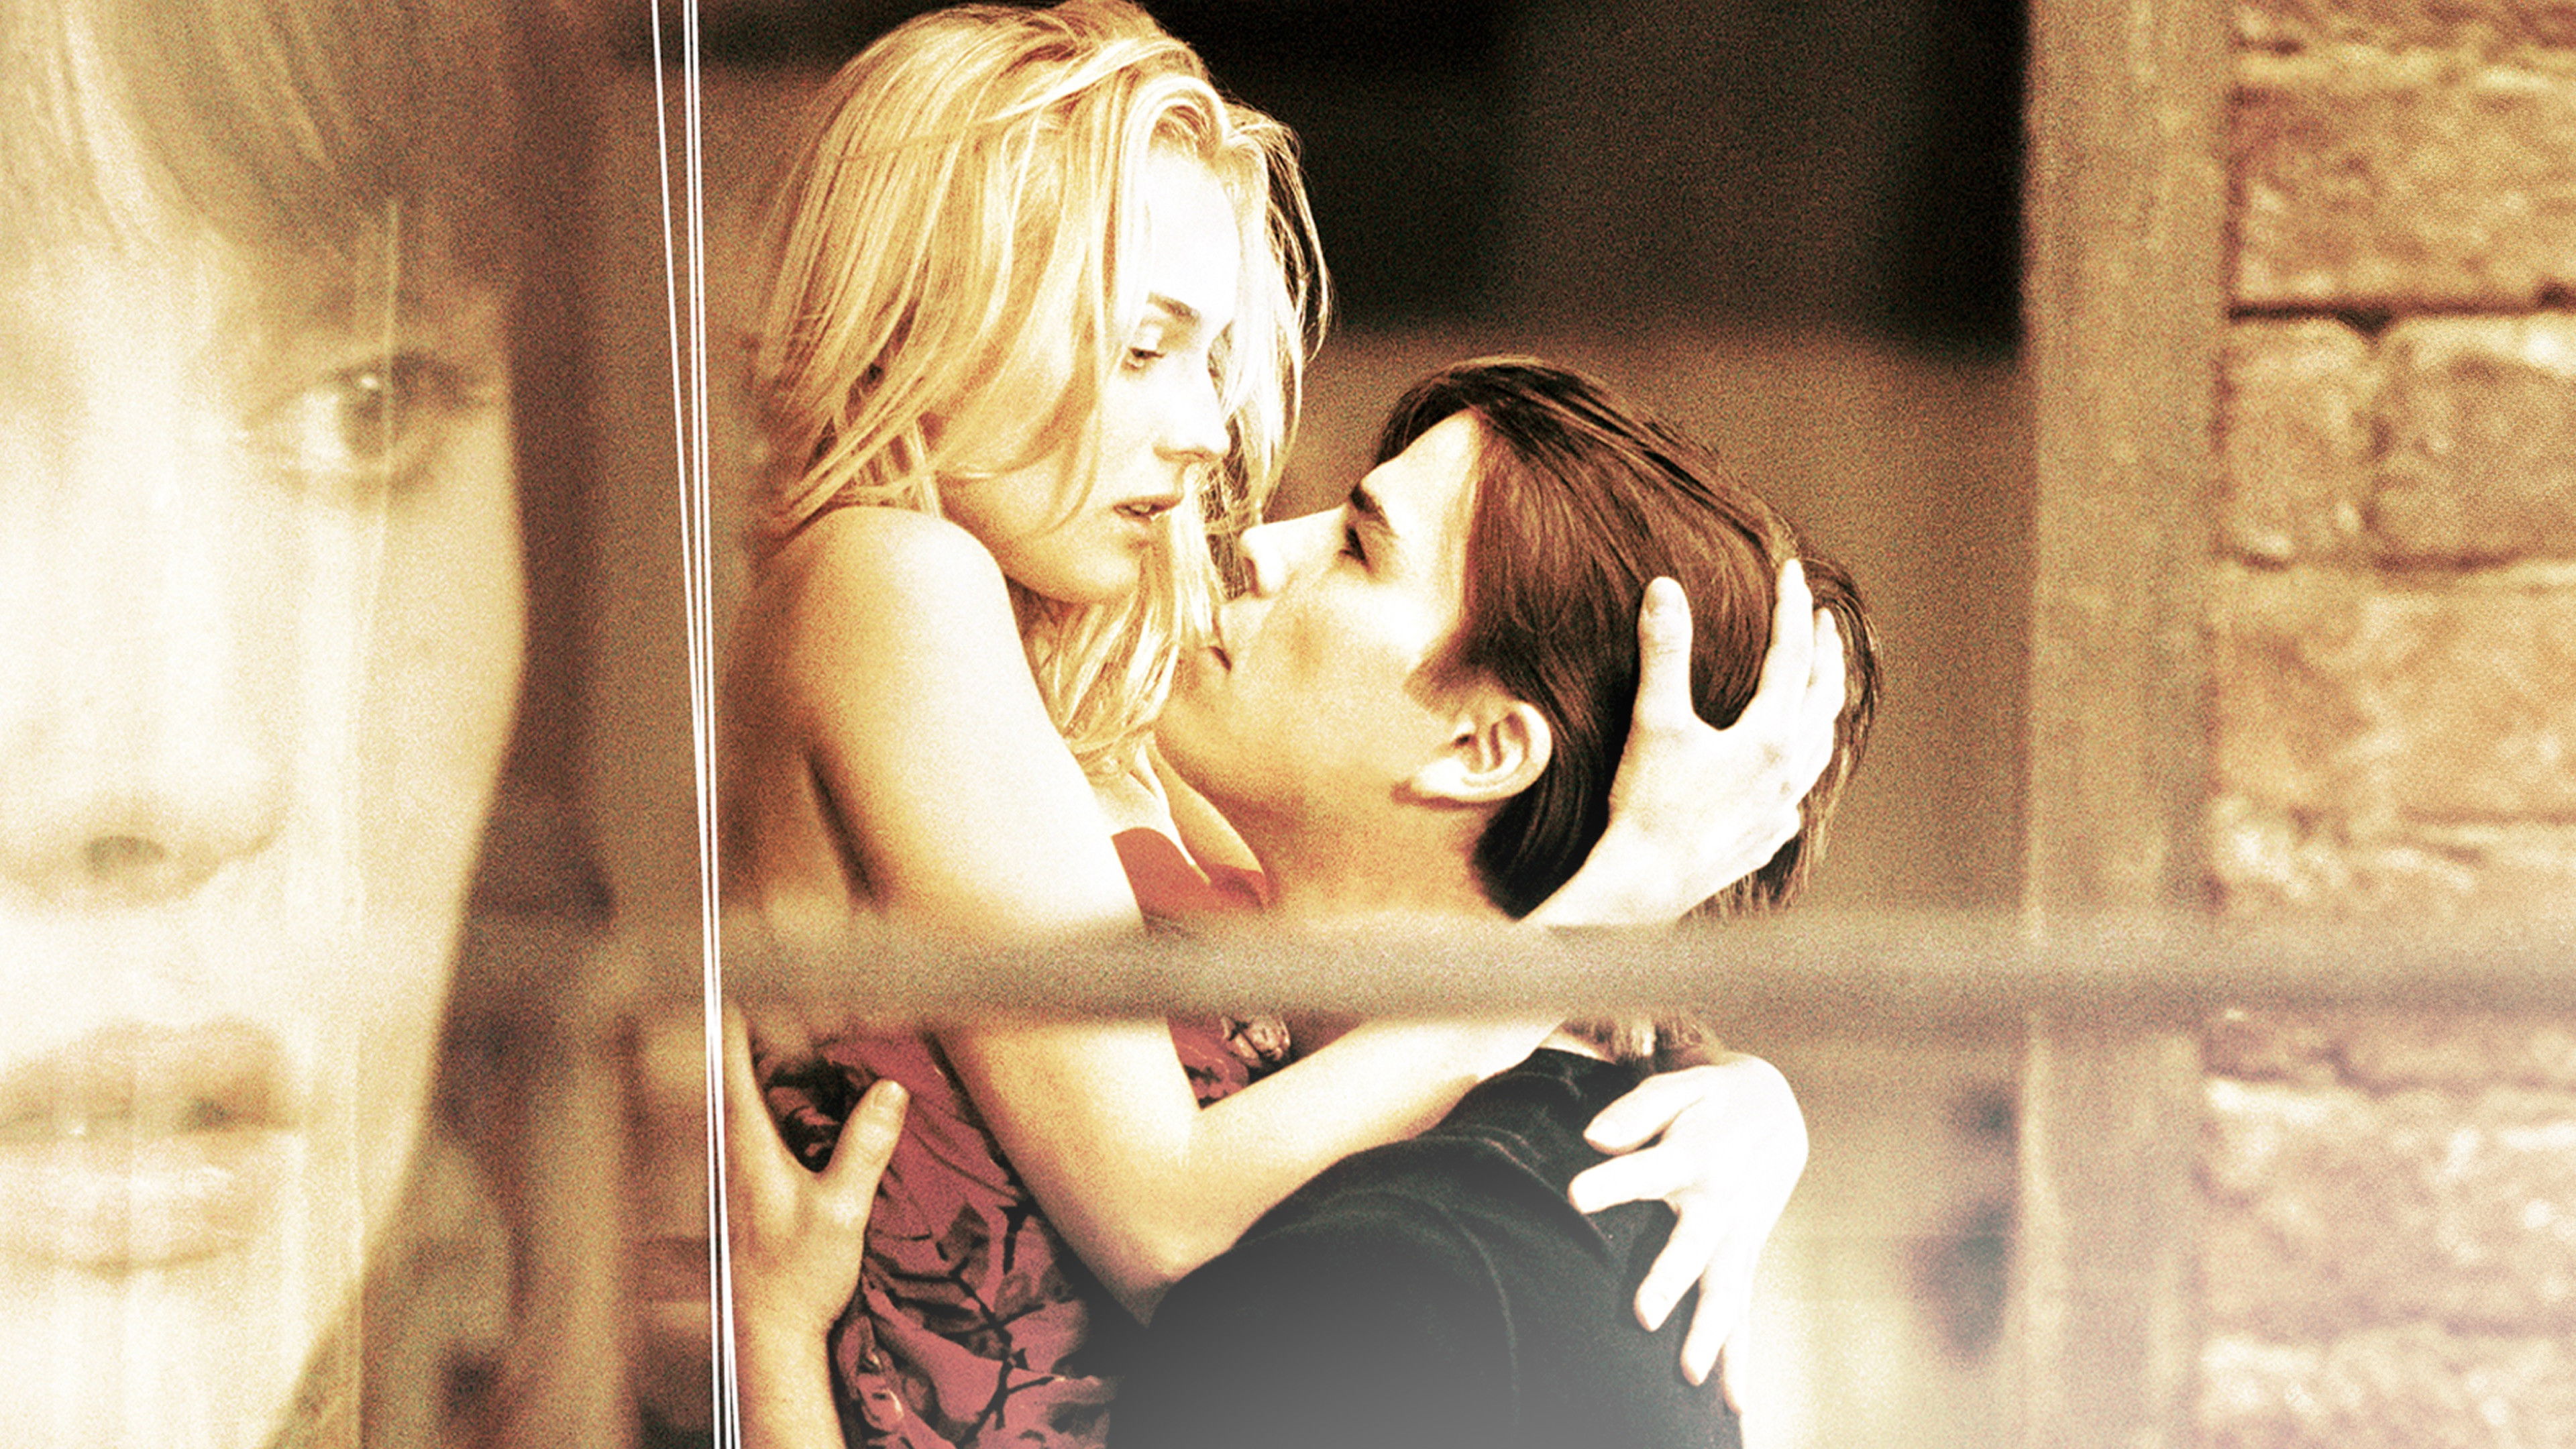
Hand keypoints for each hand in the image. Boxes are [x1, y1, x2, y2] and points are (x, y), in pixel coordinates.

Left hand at [725, 1006, 905, 1350]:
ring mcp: (730, 1173)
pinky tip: (783, 1095)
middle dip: (741, 1025)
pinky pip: (742, 1125)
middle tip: (766, 985)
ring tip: (772, 1022)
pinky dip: (756, 1094)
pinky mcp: (740, 1191)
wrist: (769, 1337)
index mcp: (747, 1148)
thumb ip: (865, 1148)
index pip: (728, 1065)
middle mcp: (730, 1153)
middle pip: (724, 1071)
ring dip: (748, 1060)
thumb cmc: (798, 1279)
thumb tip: (891, 1091)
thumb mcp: (843, 1211)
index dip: (728, 1015)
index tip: (734, 973)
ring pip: (731, 1099)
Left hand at [1566, 1053, 1806, 1402]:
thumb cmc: (1709, 1099)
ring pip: (1724, 1290)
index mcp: (1694, 1155)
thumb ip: (1637, 1109)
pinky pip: (1741, 1311)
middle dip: (1668, 1280)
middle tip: (1642, 1316)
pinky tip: (1730, 1403)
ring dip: (1708, 1333)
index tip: (1574, 1195)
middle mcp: (1717, 1202)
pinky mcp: (1743, 1255)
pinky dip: (1738, 1356)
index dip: (1613, 1182)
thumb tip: (1592, 1136)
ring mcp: (1734, 1235)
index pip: (1646, 1170)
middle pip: (1692, 1247)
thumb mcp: (1680, 1086)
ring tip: (1687, 1376)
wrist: (1776, 1110)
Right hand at [1591, 561, 1846, 919]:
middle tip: (1823, 619)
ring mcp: (1782, 806)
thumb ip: (1664, 652)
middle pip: (1824, 698)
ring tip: (1821, 685)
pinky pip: (1798, 794)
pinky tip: (1788, 773)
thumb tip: (1664, 589)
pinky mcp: (1767, 836)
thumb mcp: (1655, 720)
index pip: (1792, 654)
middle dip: (1825, 652)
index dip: (1791, 607)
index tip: (1791, 571)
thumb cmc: (1649, 803)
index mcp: (1769, 735)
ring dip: (1824, 707)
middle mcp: (1788, 770)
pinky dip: (1801, 768)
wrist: (1646, 882)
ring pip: (1821, 747)